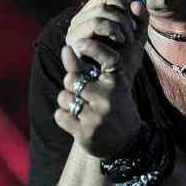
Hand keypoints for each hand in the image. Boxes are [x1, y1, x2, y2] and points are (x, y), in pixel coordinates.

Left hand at [55, 1, 148, 158]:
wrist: (126, 143)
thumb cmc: (113, 106)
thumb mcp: (105, 84)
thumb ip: (84, 67)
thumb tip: (65, 48)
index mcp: (118, 81)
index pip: (108, 58)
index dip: (93, 47)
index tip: (78, 43)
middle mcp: (110, 97)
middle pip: (72, 79)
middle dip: (70, 86)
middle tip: (83, 96)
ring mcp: (98, 115)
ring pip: (63, 98)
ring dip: (67, 103)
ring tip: (82, 110)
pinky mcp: (86, 132)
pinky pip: (59, 115)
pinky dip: (63, 118)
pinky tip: (77, 123)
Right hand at [65, 0, 147, 77]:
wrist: (116, 86)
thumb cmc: (124, 63)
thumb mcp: (137, 38)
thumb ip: (141, 20)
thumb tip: (136, 2)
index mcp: (94, 13)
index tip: (134, 8)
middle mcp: (82, 17)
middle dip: (124, 12)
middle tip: (132, 30)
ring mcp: (76, 28)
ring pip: (101, 8)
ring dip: (120, 22)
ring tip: (127, 38)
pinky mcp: (75, 40)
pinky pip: (95, 23)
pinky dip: (112, 28)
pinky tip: (120, 40)